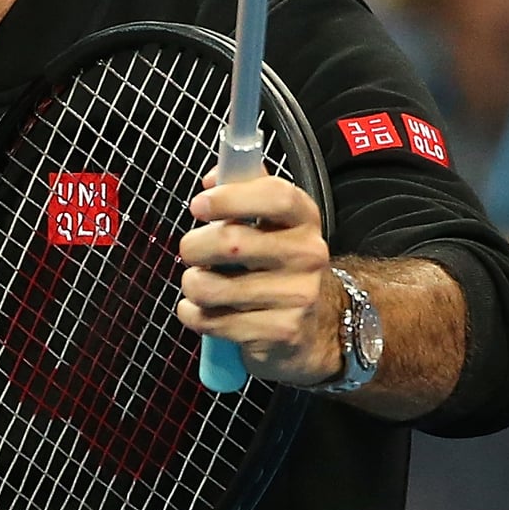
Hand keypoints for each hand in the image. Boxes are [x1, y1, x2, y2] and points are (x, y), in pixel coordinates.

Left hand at [177, 171, 339, 386]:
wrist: (316, 326)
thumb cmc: (278, 265)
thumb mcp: (272, 223)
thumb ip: (244, 190)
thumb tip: (213, 178)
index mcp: (304, 219)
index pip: (276, 196)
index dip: (230, 197)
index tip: (199, 205)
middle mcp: (307, 255)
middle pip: (231, 242)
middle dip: (193, 247)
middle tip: (192, 251)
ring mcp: (297, 296)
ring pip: (210, 287)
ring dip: (192, 285)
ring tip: (202, 284)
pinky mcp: (280, 331)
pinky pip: (210, 320)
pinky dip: (194, 315)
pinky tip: (207, 311)